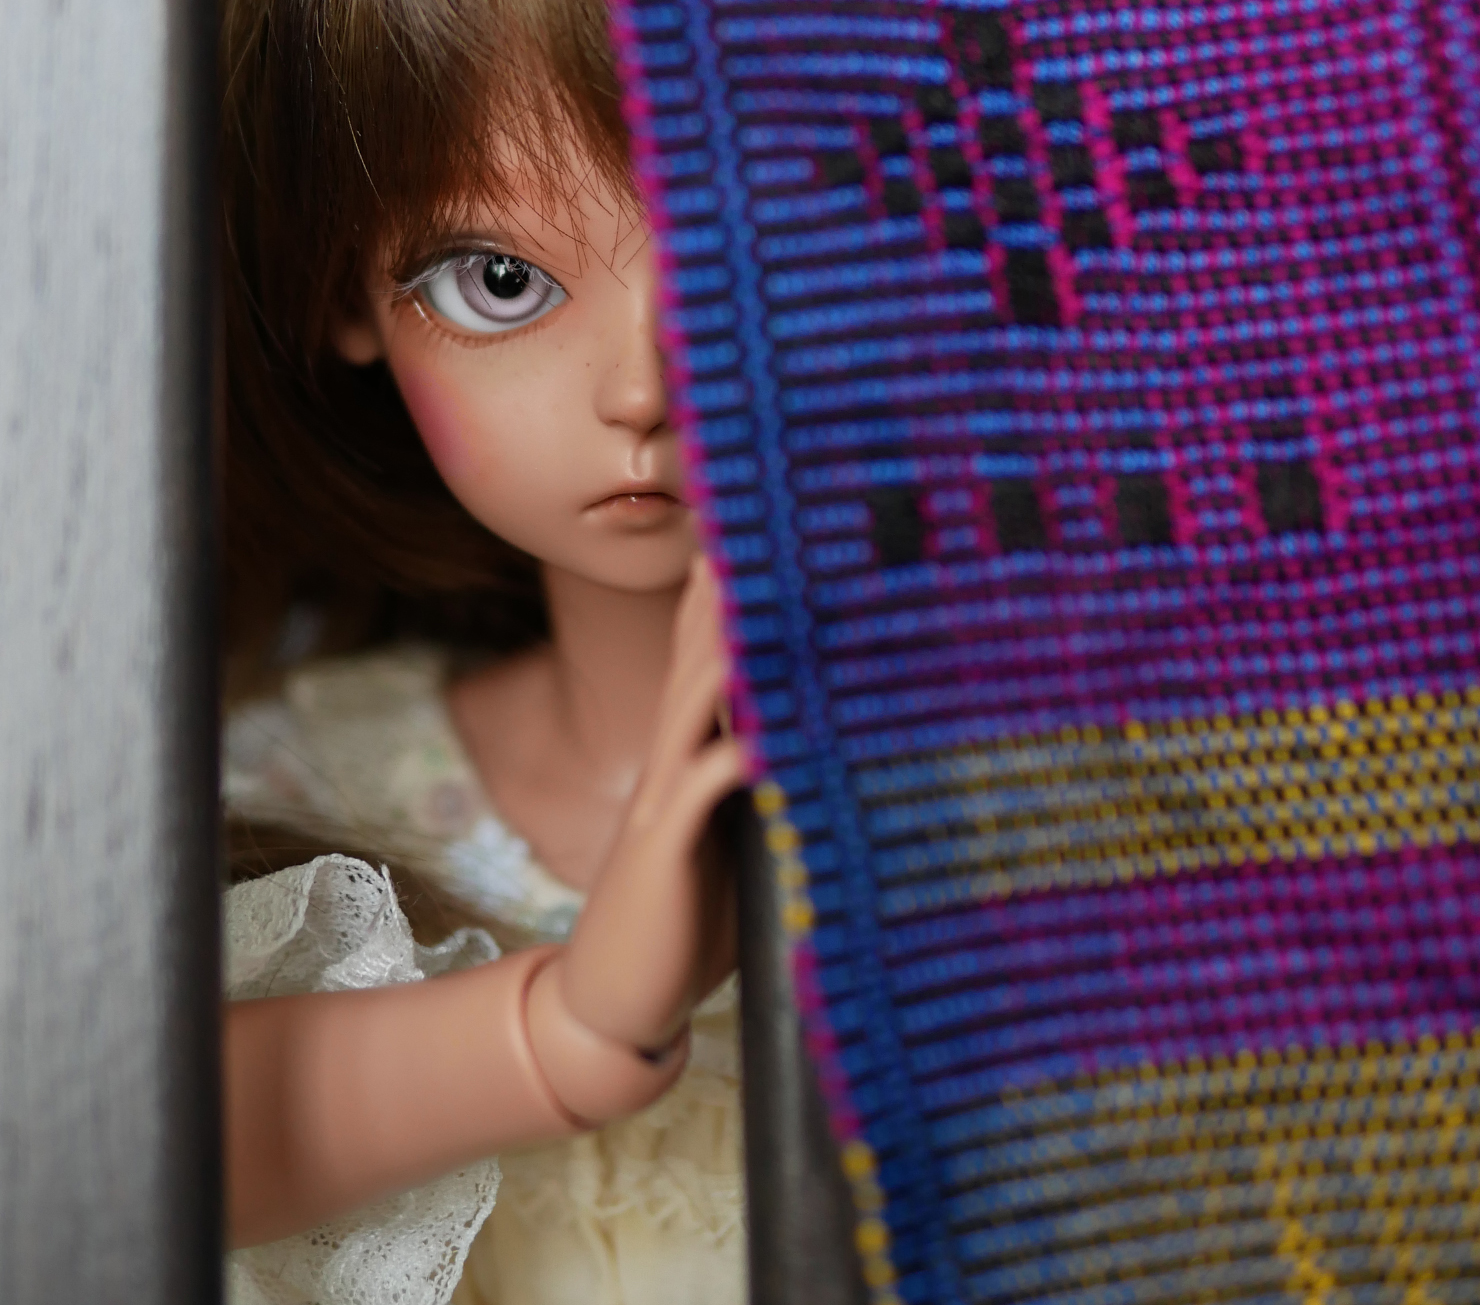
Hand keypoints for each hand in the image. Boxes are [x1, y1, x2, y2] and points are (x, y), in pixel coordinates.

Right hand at [526, 555, 747, 1117]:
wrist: (615, 1002)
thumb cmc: (686, 922)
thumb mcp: (733, 843)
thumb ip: (759, 790)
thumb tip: (815, 747)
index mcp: (687, 758)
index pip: (707, 660)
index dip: (730, 600)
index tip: (764, 541)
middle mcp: (669, 763)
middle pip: (695, 658)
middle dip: (723, 593)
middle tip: (751, 526)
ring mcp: (660, 801)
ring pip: (694, 705)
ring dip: (726, 649)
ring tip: (761, 595)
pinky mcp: (663, 849)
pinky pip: (699, 791)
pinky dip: (733, 757)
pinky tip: (766, 734)